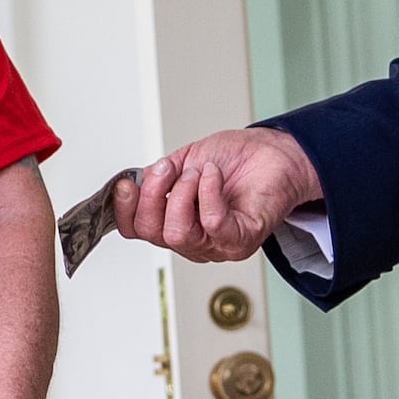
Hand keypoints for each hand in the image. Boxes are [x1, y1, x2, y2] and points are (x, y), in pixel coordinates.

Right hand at [111, 128, 323, 262]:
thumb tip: (132, 183)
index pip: (135, 230)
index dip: (124, 208)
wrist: (274, 154)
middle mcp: (194, 240)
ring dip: (183, 193)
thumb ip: (157, 177)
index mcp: (174, 222)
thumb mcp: (183, 162)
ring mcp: (218, 244)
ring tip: (199, 172)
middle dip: (153, 194)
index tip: (127, 182)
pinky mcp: (242, 239)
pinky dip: (209, 192)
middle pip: (152, 233)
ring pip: (177, 234)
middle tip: (169, 169)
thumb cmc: (234, 161)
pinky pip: (213, 223)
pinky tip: (214, 175)